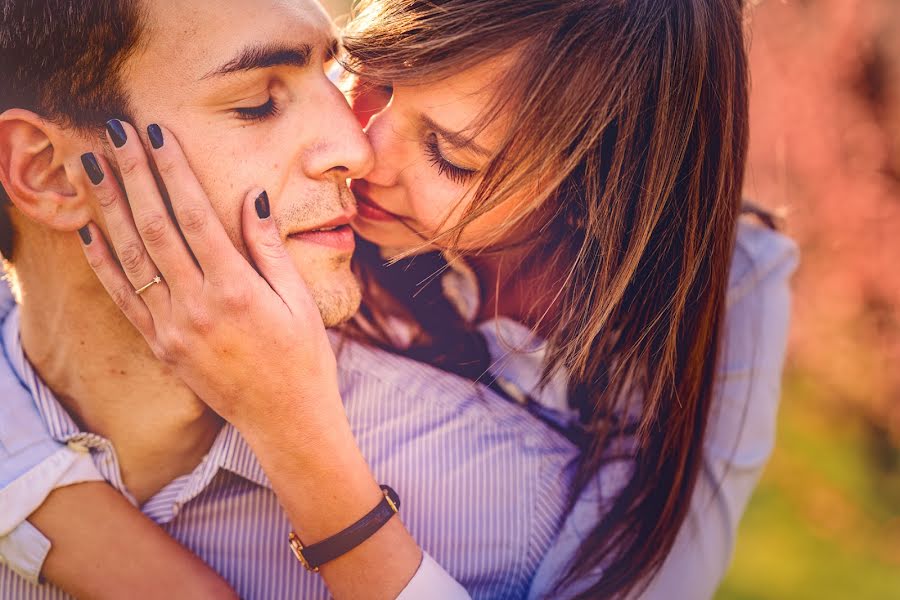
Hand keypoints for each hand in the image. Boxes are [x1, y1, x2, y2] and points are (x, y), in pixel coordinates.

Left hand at [76, 121, 424, 597]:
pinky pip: (124, 298)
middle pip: (154, 227)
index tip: (155, 133)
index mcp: (235, 289)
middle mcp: (196, 305)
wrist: (286, 420)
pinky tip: (88, 230)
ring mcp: (173, 328)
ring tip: (89, 167)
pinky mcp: (161, 346)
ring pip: (131, 257)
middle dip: (132, 175)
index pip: (193, 215)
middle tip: (113, 132)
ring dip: (107, 208)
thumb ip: (268, 248)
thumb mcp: (298, 300)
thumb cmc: (302, 359)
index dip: (172, 170)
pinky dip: (103, 263)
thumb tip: (251, 197)